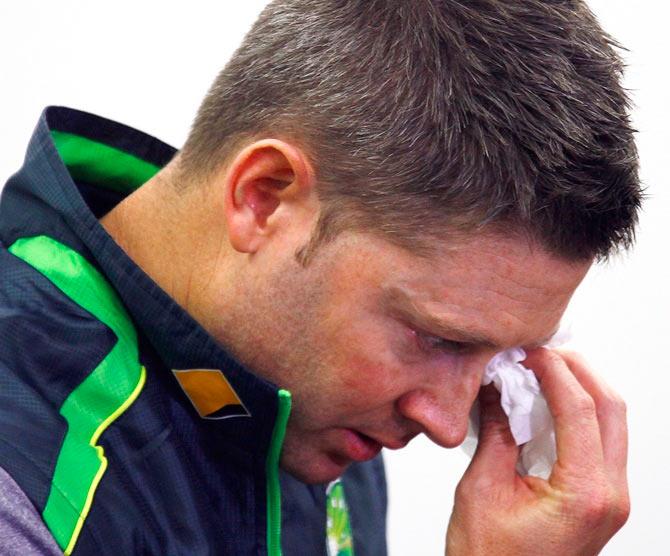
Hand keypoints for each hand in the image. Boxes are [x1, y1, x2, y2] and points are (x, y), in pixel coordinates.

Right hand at [446, 348, 628, 555]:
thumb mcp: (482, 489)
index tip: (528, 350)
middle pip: (612, 408)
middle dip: (577, 369)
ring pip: (613, 421)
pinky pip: (602, 440)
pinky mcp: (602, 497)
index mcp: (585, 494)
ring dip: (581, 387)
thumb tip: (496, 385)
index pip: (581, 409)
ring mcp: (612, 497)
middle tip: (539, 351)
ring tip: (541, 370)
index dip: (553, 370)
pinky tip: (547, 402)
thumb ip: (495, 432)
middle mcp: (611, 495)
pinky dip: (579, 412)